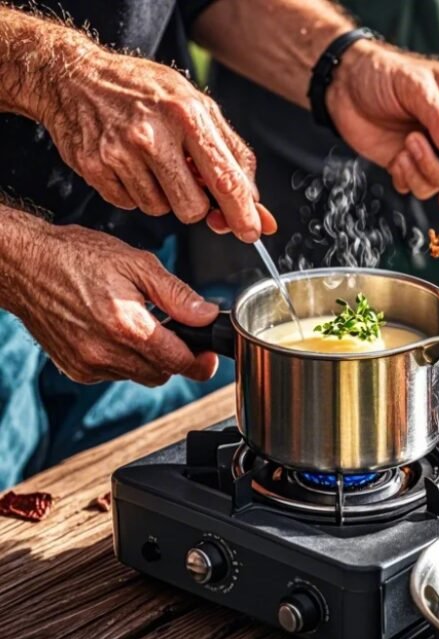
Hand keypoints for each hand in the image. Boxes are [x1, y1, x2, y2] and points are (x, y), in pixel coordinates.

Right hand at [3, 218, 219, 386]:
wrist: (24, 264)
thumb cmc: (77, 256)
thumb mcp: (137, 264)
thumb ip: (177, 295)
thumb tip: (207, 316)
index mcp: (126, 327)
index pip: (179, 363)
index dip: (201, 362)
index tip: (210, 356)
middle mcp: (105, 353)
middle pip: (162, 374)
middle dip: (175, 358)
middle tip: (176, 333)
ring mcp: (87, 364)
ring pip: (138, 376)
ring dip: (149, 359)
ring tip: (140, 326)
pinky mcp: (75, 369)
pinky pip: (114, 373)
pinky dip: (123, 359)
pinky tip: (115, 332)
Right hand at [40, 47, 274, 241]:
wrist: (76, 76)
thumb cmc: (143, 90)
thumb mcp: (197, 105)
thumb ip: (232, 153)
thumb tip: (255, 200)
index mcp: (187, 114)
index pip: (225, 179)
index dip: (242, 213)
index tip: (251, 231)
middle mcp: (152, 134)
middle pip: (192, 208)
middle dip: (197, 204)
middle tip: (187, 179)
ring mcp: (119, 152)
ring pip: (160, 209)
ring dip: (164, 195)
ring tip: (152, 162)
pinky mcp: (94, 167)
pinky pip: (129, 204)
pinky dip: (135, 191)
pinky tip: (129, 164)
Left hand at [326, 42, 438, 211]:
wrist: (342, 84)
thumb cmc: (381, 72)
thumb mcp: (416, 88)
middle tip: (418, 148)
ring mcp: (437, 151)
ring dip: (423, 173)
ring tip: (406, 144)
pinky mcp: (415, 166)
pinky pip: (421, 189)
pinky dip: (407, 179)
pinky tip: (396, 155)